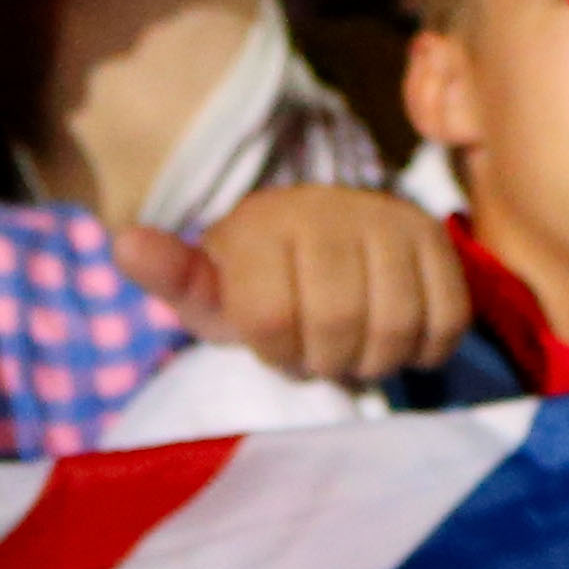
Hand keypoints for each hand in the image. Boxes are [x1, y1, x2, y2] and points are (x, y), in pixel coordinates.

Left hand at [121, 185, 471, 386]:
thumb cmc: (258, 282)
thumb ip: (170, 276)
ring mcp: (392, 219)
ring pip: (395, 327)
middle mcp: (330, 208)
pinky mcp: (438, 239)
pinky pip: (446, 320)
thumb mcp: (209, 290)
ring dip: (373, 361)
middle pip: (338, 326)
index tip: (274, 340)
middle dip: (325, 360)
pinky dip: (422, 351)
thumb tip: (122, 242)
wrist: (327, 237)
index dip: (275, 352)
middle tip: (317, 351)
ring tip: (353, 347)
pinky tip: (397, 339)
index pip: (271, 322)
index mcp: (263, 222)